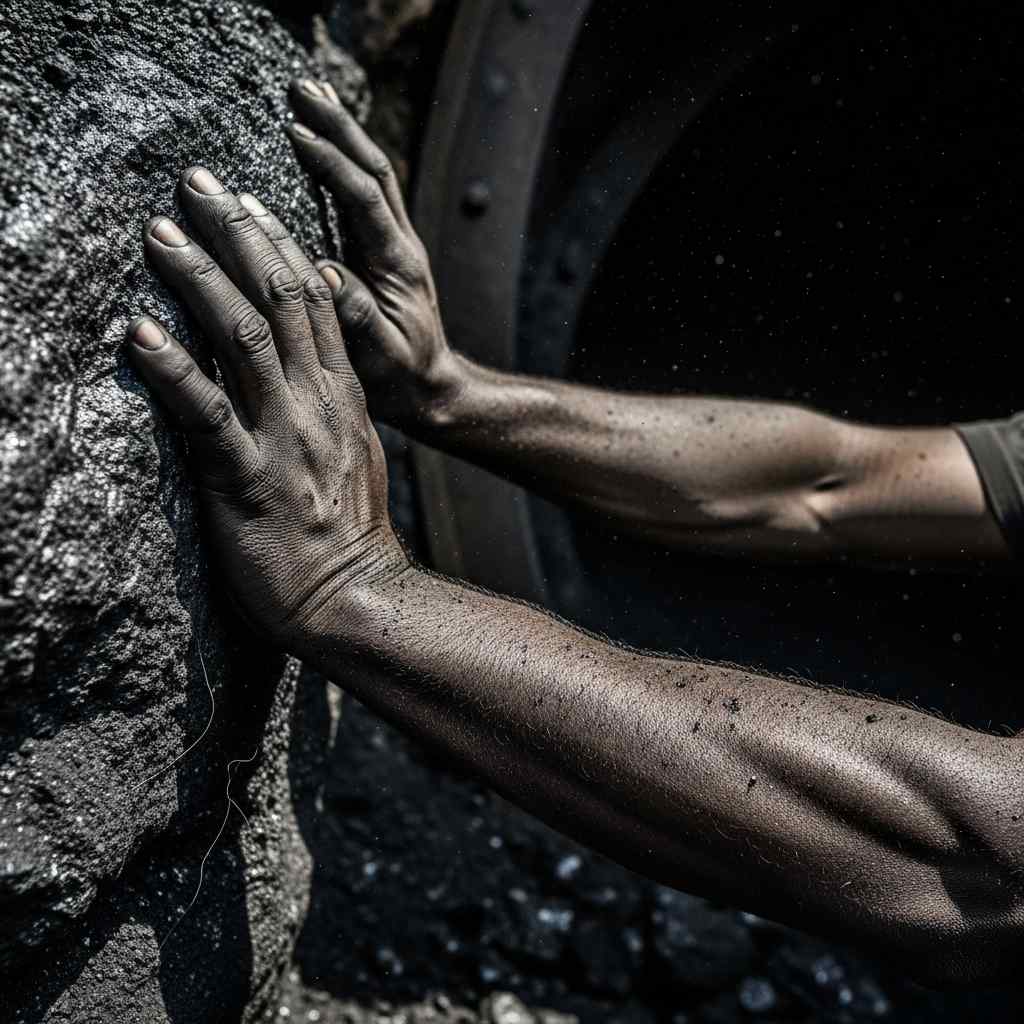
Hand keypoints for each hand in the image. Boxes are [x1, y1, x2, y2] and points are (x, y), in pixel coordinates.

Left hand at [128, 167, 408, 644]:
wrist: (354, 595)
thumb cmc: (345, 532)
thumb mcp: (352, 454)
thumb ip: (328, 406)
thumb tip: (303, 371)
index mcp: (340, 394)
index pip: (313, 300)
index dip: (277, 243)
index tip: (246, 200)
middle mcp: (316, 403)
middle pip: (280, 299)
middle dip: (238, 234)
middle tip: (197, 182)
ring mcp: (283, 438)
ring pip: (244, 340)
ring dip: (201, 280)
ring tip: (160, 233)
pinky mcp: (246, 479)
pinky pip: (207, 415)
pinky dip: (173, 369)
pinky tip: (138, 333)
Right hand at [285, 78, 464, 430]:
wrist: (431, 388)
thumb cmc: (402, 377)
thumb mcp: (380, 356)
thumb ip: (357, 315)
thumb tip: (325, 272)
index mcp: (397, 264)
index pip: (364, 198)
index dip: (332, 162)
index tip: (295, 132)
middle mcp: (400, 245)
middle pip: (373, 169)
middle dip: (339, 126)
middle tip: (301, 89)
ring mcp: (395, 245)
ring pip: (373, 175)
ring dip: (344, 134)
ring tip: (312, 96)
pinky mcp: (385, 252)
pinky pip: (365, 195)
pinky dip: (345, 161)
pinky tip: (325, 143)